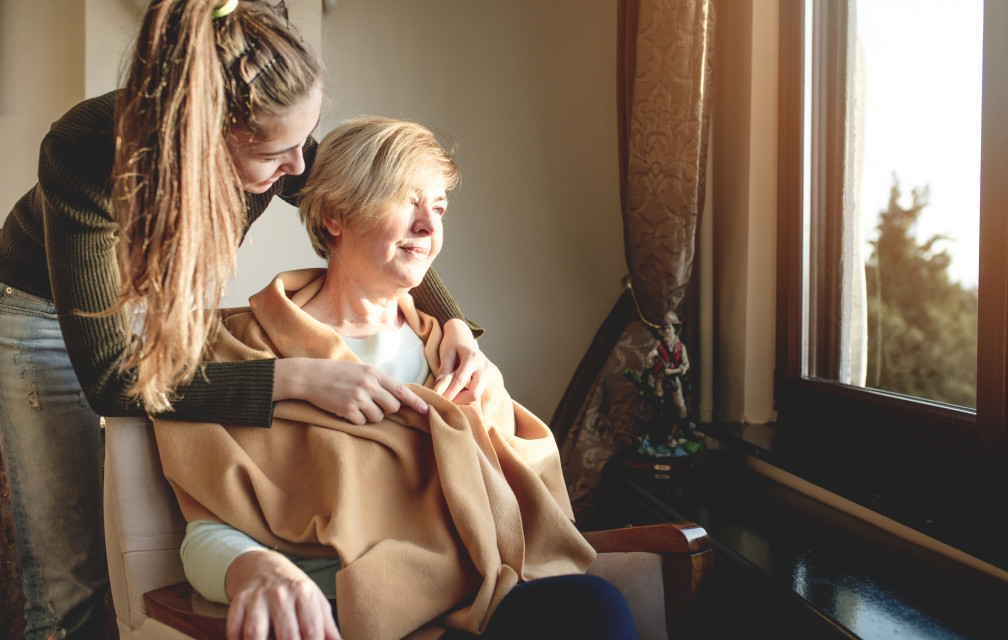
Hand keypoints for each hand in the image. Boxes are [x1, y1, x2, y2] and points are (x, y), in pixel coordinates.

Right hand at [225, 550, 341, 639]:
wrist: (263, 566)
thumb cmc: (294, 590)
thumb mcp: (315, 602)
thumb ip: (328, 628)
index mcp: (304, 593)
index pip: (312, 632)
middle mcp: (281, 593)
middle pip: (286, 636)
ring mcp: (258, 597)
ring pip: (256, 633)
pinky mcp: (239, 601)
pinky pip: (234, 629)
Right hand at [273, 358, 427, 423]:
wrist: (310, 377)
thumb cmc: (336, 373)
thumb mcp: (360, 370)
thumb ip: (377, 381)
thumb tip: (397, 396)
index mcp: (373, 373)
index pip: (400, 390)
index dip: (415, 401)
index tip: (426, 410)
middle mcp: (368, 385)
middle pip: (392, 407)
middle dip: (386, 410)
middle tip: (373, 405)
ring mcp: (358, 398)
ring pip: (378, 417)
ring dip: (370, 416)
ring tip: (356, 405)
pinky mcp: (347, 410)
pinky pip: (362, 423)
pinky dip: (356, 420)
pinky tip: (346, 410)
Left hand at [436, 319, 491, 403]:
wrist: (463, 335)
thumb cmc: (453, 342)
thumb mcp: (446, 352)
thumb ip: (444, 369)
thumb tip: (440, 387)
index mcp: (473, 358)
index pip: (460, 381)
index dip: (449, 393)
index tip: (439, 400)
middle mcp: (483, 367)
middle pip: (474, 393)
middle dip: (459, 400)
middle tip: (445, 401)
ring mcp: (488, 373)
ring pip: (477, 395)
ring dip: (462, 399)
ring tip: (450, 395)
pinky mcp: (487, 377)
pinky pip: (478, 392)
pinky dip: (467, 396)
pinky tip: (457, 394)